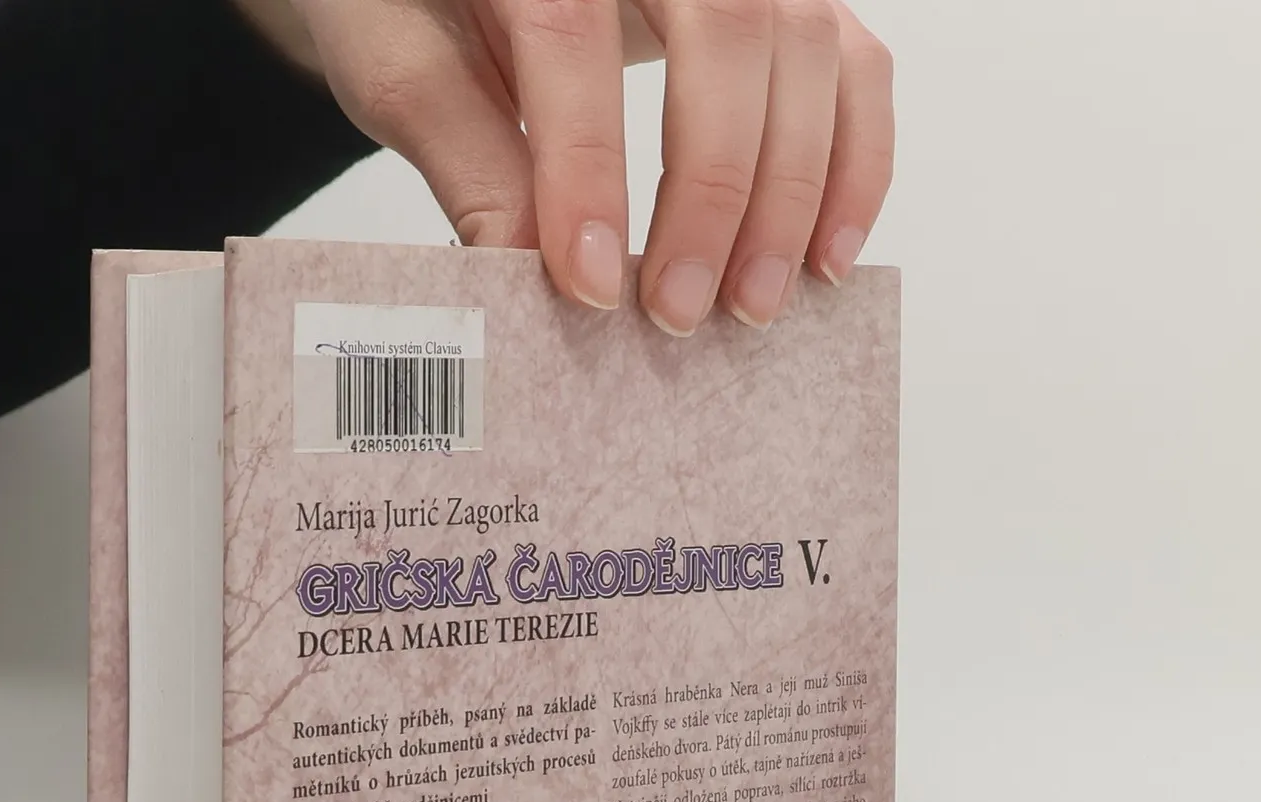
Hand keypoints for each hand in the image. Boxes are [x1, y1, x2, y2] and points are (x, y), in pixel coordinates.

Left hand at [233, 0, 893, 332]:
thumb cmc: (429, 1)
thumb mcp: (404, 61)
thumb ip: (463, 156)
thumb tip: (523, 276)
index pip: (572, 26)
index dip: (586, 163)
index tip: (590, 282)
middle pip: (726, 26)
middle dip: (714, 186)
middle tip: (680, 311)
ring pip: (807, 46)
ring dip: (792, 191)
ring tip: (751, 306)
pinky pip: (854, 64)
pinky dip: (857, 163)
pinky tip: (824, 257)